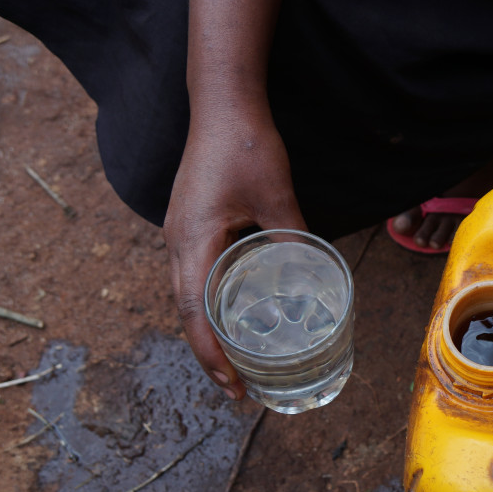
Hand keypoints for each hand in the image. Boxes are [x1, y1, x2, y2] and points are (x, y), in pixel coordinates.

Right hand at [163, 106, 307, 399]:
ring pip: (186, 295)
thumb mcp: (276, 194)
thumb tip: (314, 275)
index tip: (231, 384)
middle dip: (208, 354)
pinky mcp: (188, 223)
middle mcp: (178, 241)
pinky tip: (226, 314)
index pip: (195, 312)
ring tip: (231, 363)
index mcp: (193, 239)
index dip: (211, 353)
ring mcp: (179, 232)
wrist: (220, 102)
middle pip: (186, 312)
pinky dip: (206, 304)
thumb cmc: (246, 144)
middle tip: (235, 389)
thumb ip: (293, 236)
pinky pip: (192, 275)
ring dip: (205, 331)